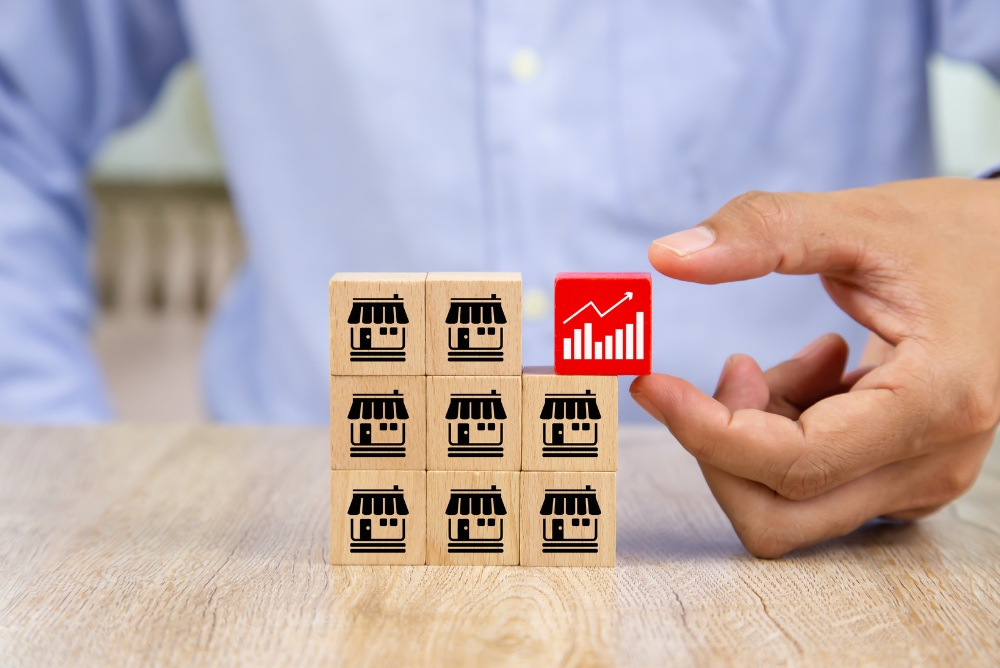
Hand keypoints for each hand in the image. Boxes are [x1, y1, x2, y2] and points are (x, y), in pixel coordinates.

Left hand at [630, 178, 999, 556]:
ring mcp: (921, 479)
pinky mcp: (905, 477)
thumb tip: (666, 256)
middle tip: (737, 367)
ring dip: (757, 436)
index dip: (702, 430)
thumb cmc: (951, 236)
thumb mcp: (859, 221)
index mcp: (934, 400)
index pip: (792, 462)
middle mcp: (932, 462)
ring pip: (789, 508)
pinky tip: (821, 372)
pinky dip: (786, 435)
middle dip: (722, 446)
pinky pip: (814, 488)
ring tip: (793, 360)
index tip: (651, 383)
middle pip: (777, 512)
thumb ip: (763, 231)